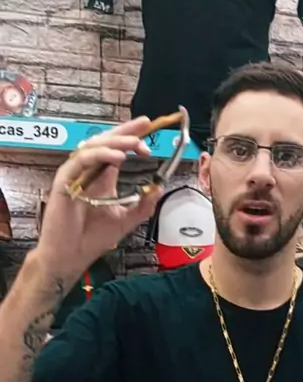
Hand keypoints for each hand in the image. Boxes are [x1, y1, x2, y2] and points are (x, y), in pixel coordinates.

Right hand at [34, 116, 162, 282]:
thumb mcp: (125, 220)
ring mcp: (75, 174)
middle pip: (105, 141)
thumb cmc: (92, 238)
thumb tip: (160, 188)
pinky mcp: (64, 181)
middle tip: (145, 125)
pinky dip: (101, 156)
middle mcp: (88, 172)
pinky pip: (82, 160)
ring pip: (94, 146)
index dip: (130, 135)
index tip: (148, 127)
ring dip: (117, 142)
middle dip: (126, 131)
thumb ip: (143, 205)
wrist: (71, 256)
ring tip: (136, 144)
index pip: (116, 149)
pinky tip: (119, 157)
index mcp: (102, 177)